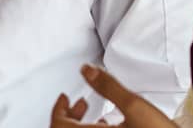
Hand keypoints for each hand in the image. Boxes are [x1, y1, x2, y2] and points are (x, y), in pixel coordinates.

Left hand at [49, 65, 176, 127]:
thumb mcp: (135, 106)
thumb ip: (108, 87)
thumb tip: (85, 69)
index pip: (58, 126)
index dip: (58, 109)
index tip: (64, 96)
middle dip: (69, 116)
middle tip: (77, 102)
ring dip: (81, 124)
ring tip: (91, 110)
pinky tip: (110, 124)